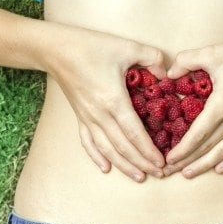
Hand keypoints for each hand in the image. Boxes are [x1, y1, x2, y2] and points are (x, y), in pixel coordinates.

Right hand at [38, 25, 168, 182]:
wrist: (55, 49)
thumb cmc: (91, 46)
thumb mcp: (127, 46)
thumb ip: (152, 58)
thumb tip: (166, 74)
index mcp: (113, 100)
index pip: (134, 133)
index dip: (149, 150)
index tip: (162, 162)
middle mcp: (99, 114)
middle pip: (122, 146)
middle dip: (142, 163)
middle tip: (159, 173)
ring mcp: (87, 118)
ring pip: (107, 149)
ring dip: (123, 165)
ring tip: (139, 177)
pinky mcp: (79, 117)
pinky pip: (88, 142)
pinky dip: (97, 157)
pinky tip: (106, 168)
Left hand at [162, 36, 222, 177]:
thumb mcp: (212, 52)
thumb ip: (187, 60)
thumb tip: (169, 74)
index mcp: (222, 105)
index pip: (198, 134)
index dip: (182, 149)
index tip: (168, 158)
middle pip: (207, 147)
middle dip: (187, 161)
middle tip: (169, 170)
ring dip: (204, 165)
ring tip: (188, 174)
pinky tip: (220, 169)